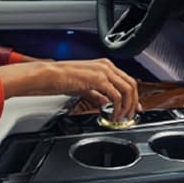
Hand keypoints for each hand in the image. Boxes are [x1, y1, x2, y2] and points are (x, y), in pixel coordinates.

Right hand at [0, 58, 139, 120]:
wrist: (49, 75)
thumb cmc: (62, 78)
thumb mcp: (84, 86)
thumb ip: (97, 94)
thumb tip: (106, 103)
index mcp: (104, 65)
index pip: (126, 79)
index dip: (133, 95)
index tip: (134, 107)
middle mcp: (106, 66)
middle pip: (131, 84)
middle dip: (133, 102)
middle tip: (130, 115)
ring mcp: (104, 71)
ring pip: (127, 90)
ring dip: (127, 106)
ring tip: (121, 117)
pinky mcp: (99, 80)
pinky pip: (116, 96)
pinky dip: (117, 108)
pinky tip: (112, 115)